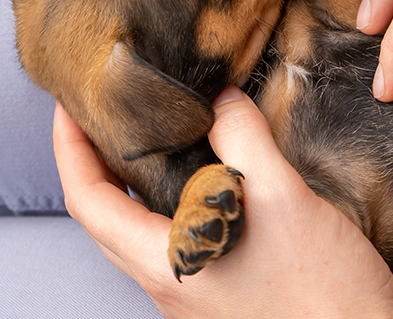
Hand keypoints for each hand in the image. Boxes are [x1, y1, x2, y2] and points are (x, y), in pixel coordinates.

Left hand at [53, 90, 392, 318]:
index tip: (69, 106)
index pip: (90, 203)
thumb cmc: (322, 292)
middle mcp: (173, 282)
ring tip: (157, 133)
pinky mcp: (231, 287)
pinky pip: (189, 234)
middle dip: (98, 162)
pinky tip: (218, 170)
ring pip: (149, 228)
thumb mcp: (281, 200)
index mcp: (167, 265)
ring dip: (142, 180)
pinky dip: (188, 195)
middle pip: (110, 218)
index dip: (71, 150)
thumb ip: (242, 141)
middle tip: (106, 113)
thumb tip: (218, 99)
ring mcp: (200, 289)